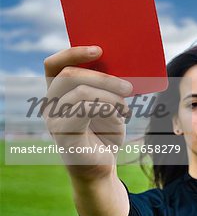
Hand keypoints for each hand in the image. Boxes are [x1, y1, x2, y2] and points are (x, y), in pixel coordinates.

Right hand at [43, 46, 132, 171]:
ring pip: (81, 91)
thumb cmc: (105, 132)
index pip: (54, 65)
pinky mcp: (62, 134)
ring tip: (126, 107)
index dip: (73, 53)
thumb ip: (104, 86)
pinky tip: (121, 117)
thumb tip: (117, 63)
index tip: (99, 49)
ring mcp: (53, 120)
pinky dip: (108, 109)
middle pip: (69, 74)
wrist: (102, 166)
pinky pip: (85, 109)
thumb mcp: (107, 103)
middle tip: (128, 87)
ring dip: (110, 96)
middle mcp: (50, 105)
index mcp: (57, 93)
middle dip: (102, 77)